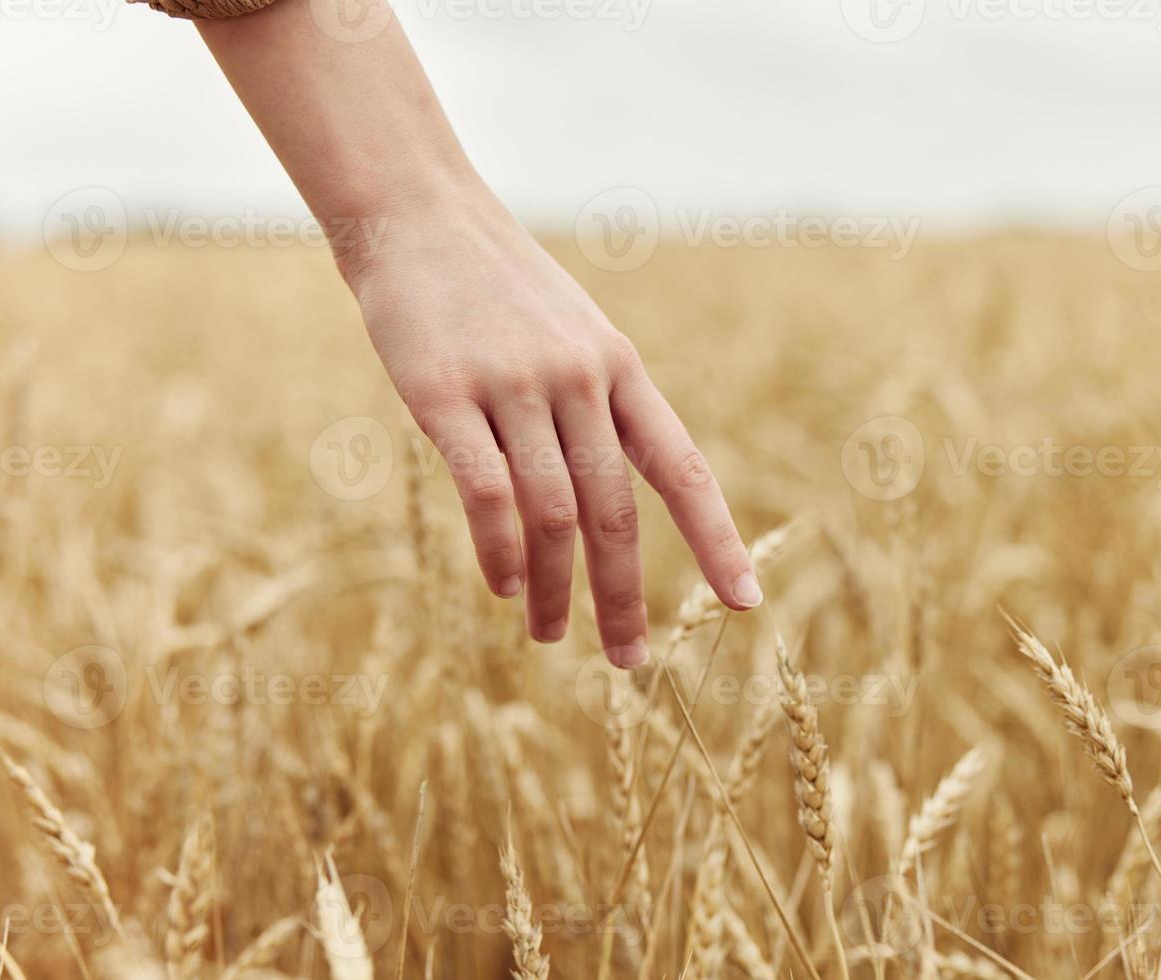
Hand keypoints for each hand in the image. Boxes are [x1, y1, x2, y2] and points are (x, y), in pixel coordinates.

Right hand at [340, 192, 760, 666]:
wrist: (417, 213)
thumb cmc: (495, 287)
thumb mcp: (569, 335)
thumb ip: (592, 410)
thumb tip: (588, 512)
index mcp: (620, 369)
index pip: (682, 468)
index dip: (716, 539)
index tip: (744, 603)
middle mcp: (579, 379)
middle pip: (617, 512)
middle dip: (625, 596)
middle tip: (627, 659)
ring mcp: (514, 385)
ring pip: (554, 513)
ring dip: (557, 589)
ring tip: (550, 635)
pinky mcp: (444, 393)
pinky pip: (487, 491)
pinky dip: (501, 551)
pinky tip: (505, 588)